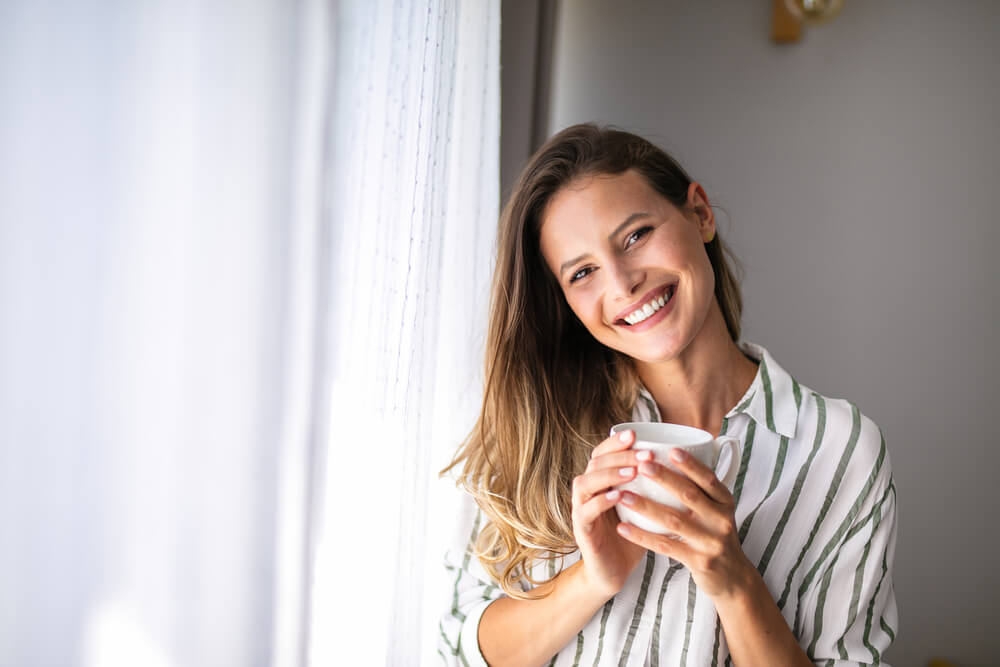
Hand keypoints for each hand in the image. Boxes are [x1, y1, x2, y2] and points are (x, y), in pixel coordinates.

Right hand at [571, 429, 647, 598]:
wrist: (613, 573)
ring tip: (633, 472)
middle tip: (644, 455)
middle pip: (595, 463)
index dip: (616, 442)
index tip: (636, 433)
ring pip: (585, 483)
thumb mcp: (641, 507)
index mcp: (601, 483)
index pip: (603, 453)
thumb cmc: (632, 537)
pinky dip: (601, 502)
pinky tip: (618, 496)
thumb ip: (650, 486)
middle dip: (619, 455)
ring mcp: (581, 510)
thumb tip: (680, 463)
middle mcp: (588, 492)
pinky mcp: (582, 531)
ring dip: (609, 475)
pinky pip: (585, 511)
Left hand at [614, 447, 754, 600]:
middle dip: (664, 478)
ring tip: (622, 495)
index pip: (709, 479)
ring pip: (674, 521)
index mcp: (725, 503)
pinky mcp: (698, 561)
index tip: (671, 450)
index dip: (691, 465)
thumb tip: (673, 453)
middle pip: (690, 495)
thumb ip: (702, 488)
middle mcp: (721, 520)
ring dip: (646, 506)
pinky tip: (623, 527)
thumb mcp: (718, 510)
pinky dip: (642, 536)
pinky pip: (665, 546)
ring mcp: (710, 542)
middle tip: (641, 465)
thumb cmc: (716, 535)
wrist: (733, 578)